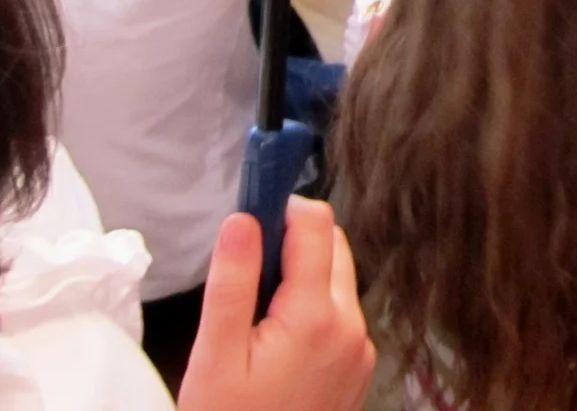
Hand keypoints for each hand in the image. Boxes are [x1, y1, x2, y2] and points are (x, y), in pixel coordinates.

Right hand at [177, 198, 374, 410]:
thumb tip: (243, 219)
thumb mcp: (216, 356)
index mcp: (317, 317)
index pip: (316, 224)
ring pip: (337, 280)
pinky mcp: (358, 369)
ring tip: (256, 317)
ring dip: (303, 278)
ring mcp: (360, 350)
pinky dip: (313, 310)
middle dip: (292, 244)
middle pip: (332, 247)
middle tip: (246, 275)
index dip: (282, 208)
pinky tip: (276, 342)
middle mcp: (351, 327)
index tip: (252, 212)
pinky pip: (340, 316)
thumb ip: (233, 282)